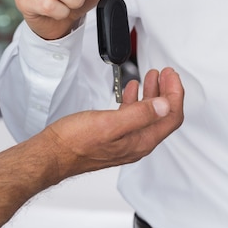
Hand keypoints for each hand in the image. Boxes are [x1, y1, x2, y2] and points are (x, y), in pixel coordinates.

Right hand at [0, 67, 183, 227]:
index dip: (175, 94)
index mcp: (140, 141)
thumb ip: (139, 115)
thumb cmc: (74, 142)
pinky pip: (133, 116)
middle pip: (162, 115)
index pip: (170, 116)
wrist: (52, 154)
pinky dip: (136, 100)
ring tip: (153, 77)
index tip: (172, 76)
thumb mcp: (109, 123)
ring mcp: (125, 141)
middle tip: (166, 73)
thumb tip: (164, 106)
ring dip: (153, 93)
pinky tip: (132, 91)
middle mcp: (136, 143)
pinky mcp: (113, 137)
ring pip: (148, 114)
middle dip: (167, 91)